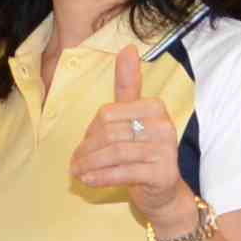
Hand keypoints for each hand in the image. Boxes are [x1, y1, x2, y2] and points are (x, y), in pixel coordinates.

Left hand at [70, 48, 192, 224]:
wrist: (164, 193)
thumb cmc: (143, 153)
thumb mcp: (133, 118)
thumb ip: (128, 85)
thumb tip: (128, 48)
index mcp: (155, 106)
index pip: (108, 113)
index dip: (90, 131)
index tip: (83, 146)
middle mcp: (164, 125)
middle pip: (110, 133)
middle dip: (87, 150)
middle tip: (74, 163)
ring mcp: (166, 150)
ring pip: (114, 153)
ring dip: (90, 165)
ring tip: (77, 173)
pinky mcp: (163, 173)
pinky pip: (123, 172)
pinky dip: (101, 177)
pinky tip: (88, 181)